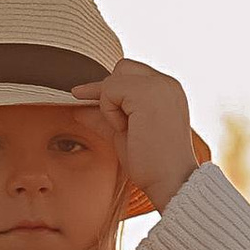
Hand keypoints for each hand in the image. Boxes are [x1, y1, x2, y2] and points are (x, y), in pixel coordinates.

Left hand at [70, 59, 201, 208]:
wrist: (170, 181)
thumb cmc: (151, 164)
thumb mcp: (123, 135)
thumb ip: (105, 118)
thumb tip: (79, 109)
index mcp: (167, 91)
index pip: (132, 73)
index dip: (110, 87)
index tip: (84, 97)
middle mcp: (167, 83)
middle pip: (122, 68)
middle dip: (107, 90)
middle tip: (106, 117)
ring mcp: (159, 86)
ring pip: (114, 78)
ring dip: (109, 104)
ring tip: (126, 129)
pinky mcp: (148, 94)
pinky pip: (110, 90)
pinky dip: (109, 111)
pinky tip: (125, 128)